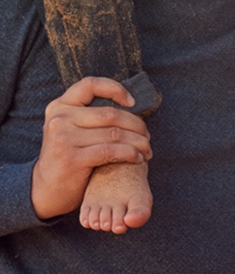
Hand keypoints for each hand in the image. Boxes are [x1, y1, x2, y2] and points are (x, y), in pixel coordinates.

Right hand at [32, 77, 151, 219]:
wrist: (47, 189)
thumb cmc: (70, 156)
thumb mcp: (71, 129)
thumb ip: (91, 116)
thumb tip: (131, 105)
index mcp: (59, 106)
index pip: (89, 85)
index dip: (115, 89)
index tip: (133, 103)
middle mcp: (59, 119)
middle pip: (111, 114)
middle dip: (137, 126)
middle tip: (148, 137)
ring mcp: (63, 138)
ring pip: (115, 134)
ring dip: (139, 142)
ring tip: (147, 150)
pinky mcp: (72, 158)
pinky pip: (112, 151)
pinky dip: (131, 154)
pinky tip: (138, 158)